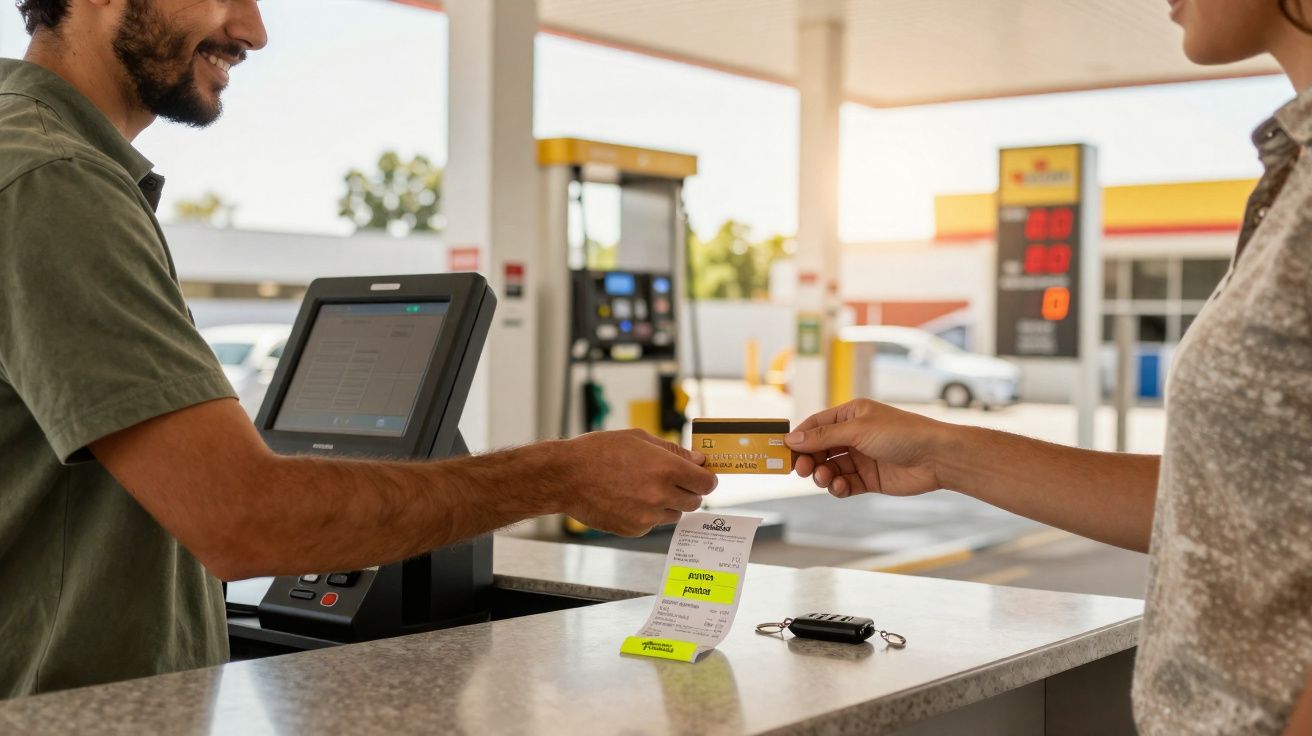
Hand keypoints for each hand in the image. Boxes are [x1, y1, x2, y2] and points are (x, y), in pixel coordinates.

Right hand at [555, 429, 717, 536]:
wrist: (566, 477)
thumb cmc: (598, 451)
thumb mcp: (639, 438)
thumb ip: (673, 451)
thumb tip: (698, 460)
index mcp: (667, 468)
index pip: (707, 483)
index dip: (706, 479)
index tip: (701, 476)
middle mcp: (661, 494)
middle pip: (695, 501)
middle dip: (688, 491)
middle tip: (672, 481)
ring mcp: (648, 516)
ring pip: (675, 514)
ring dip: (668, 504)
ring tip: (643, 489)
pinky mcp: (634, 530)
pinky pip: (653, 524)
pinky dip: (647, 515)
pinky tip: (628, 499)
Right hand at [785, 399, 945, 497]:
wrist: (937, 457)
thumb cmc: (902, 433)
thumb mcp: (858, 430)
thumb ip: (823, 436)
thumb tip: (792, 439)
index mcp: (851, 415)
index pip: (816, 425)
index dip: (799, 438)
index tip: (783, 451)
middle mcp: (854, 435)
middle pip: (820, 448)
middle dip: (809, 460)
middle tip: (800, 470)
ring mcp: (862, 457)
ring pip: (830, 468)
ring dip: (823, 475)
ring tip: (826, 479)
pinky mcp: (870, 478)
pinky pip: (845, 484)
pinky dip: (838, 487)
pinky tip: (841, 487)